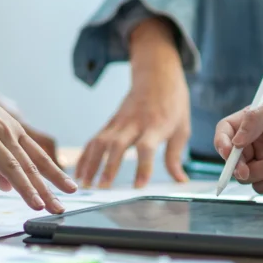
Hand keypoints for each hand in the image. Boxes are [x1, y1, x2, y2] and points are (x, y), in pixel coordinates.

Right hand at [0, 69, 76, 212]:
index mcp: (14, 132)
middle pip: (29, 166)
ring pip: (9, 165)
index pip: (40, 158)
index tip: (73, 190)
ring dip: (24, 187)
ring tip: (37, 205)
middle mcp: (5, 134)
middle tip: (59, 208)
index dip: (57, 175)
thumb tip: (8, 187)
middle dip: (45, 189)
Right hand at [76, 19, 189, 187]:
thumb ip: (176, 157)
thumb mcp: (182, 129)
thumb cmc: (173, 104)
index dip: (142, 167)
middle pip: (117, 144)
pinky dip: (85, 156)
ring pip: (100, 142)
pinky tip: (80, 172)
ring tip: (85, 184)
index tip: (138, 186)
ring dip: (91, 163)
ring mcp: (119, 121)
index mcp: (155, 126)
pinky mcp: (110, 122)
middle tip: (103, 187)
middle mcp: (134, 123)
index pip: (147, 148)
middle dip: (109, 167)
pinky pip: (94, 140)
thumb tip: (180, 181)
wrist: (157, 75)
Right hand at [214, 95, 262, 192]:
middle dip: (235, 167)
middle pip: (231, 159)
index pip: (225, 133)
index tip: (226, 152)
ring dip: (257, 174)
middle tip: (245, 170)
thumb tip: (235, 141)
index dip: (220, 143)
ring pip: (245, 177)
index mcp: (253, 123)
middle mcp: (257, 143)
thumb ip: (257, 119)